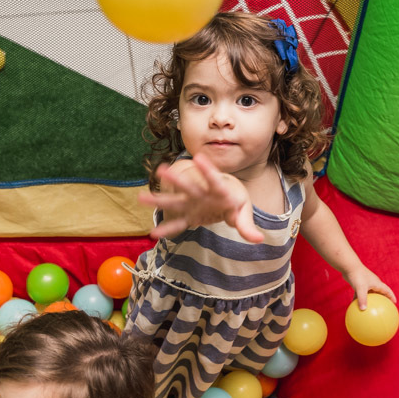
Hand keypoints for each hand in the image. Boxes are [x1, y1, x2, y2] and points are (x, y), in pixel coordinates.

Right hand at [139, 153, 263, 242]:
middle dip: (176, 180)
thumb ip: (246, 225)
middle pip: (189, 186)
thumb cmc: (235, 199)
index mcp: (219, 189)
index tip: (198, 157)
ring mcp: (192, 203)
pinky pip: (177, 223)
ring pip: (175, 201)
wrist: (225, 198)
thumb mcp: (244, 210)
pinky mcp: (188, 215)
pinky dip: (167, 229)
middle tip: (162, 169)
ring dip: (159, 200)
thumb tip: (258, 240)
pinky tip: (153, 233)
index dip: (207, 169)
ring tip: (141, 197)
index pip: (214, 178)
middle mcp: (202, 193)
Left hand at [344, 267, 396, 310]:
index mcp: (377, 283)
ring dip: (370, 301)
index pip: (387, 290)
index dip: (392, 296)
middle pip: (380, 293)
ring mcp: (365, 283)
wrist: (349, 266)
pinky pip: (360, 294)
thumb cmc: (357, 275)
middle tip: (384, 307)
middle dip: (382, 299)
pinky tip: (355, 307)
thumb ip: (362, 299)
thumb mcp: (360, 288)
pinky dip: (359, 300)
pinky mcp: (358, 284)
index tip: (395, 303)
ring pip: (369, 294)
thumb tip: (363, 309)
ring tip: (371, 309)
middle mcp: (372, 283)